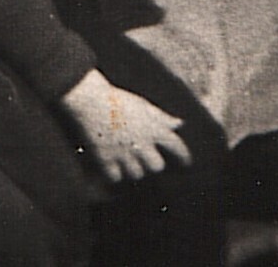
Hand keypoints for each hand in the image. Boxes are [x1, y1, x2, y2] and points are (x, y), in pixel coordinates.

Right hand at [61, 69, 190, 182]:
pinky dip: (114, 174)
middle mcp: (141, 143)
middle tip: (145, 158)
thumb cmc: (117, 99)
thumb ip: (162, 117)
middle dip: (152, 163)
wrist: (90, 100)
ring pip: (137, 173)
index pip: (176, 146)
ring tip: (128, 162)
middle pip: (156, 166)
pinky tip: (113, 168)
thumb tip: (179, 123)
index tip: (187, 163)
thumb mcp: (143, 104)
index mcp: (152, 128)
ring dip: (134, 169)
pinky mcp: (106, 159)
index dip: (184, 156)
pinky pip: (116, 177)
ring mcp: (124, 153)